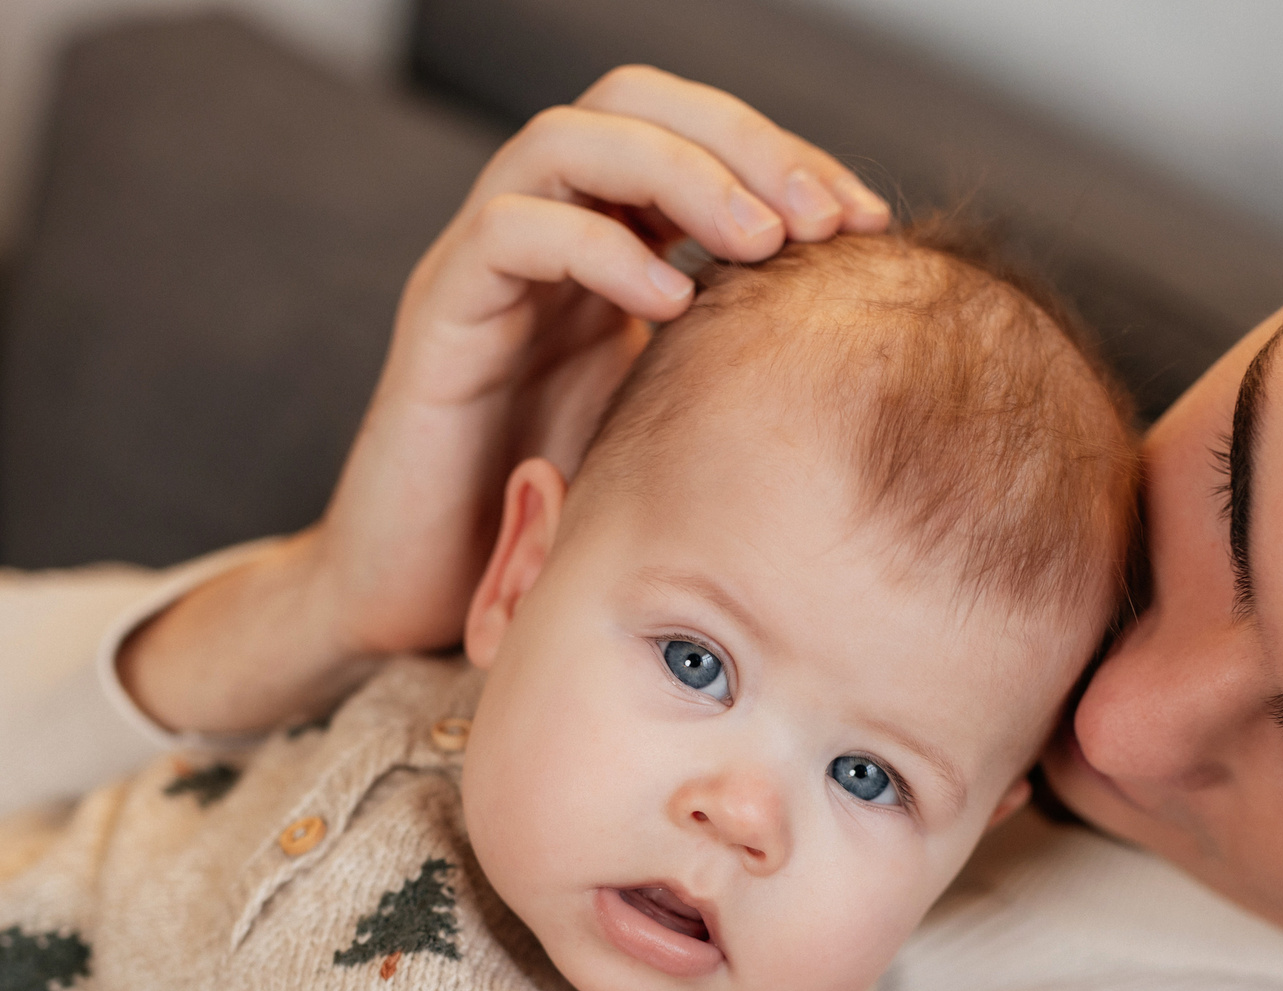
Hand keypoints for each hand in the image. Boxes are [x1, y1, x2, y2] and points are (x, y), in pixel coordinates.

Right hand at [120, 66, 890, 734]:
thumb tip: (863, 348)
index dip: (783, 155)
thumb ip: (733, 369)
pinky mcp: (439, 318)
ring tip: (760, 240)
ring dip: (680, 173)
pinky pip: (509, 231)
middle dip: (741, 141)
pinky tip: (670, 301)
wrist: (417, 595)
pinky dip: (598, 246)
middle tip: (823, 212)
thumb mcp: (670, 430)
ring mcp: (483, 267)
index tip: (865, 219)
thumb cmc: (548, 522)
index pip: (692, 134)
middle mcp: (542, 234)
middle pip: (633, 102)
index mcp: (605, 247)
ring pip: (567, 140)